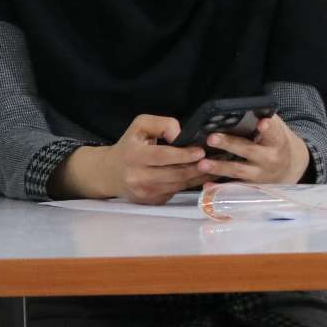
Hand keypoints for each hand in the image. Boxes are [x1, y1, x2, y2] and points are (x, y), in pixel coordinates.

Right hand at [61, 114, 205, 203]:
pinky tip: (201, 175)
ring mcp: (145, 192)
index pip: (162, 156)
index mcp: (134, 155)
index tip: (201, 152)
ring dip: (198, 176)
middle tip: (216, 159)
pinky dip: (190, 184)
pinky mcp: (152, 201)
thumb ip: (162, 124)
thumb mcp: (141, 126)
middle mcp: (138, 177)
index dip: (183, 155)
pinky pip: (176, 192)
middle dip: (197, 167)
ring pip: (179, 185)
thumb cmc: (130, 145)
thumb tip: (181, 136)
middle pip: (174, 174)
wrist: (110, 173)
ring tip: (215, 166)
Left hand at [196, 113, 310, 185]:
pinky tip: (207, 185)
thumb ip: (264, 119)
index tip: (262, 123)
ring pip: (238, 170)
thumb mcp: (277, 130)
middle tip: (212, 138)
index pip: (274, 133)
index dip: (268, 128)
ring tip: (202, 163)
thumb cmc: (277, 143)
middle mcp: (270, 159)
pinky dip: (220, 187)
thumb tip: (245, 107)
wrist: (289, 168)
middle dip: (230, 144)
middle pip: (249, 150)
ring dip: (220, 167)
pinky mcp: (252, 186)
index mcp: (277, 141)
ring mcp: (260, 174)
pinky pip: (234, 186)